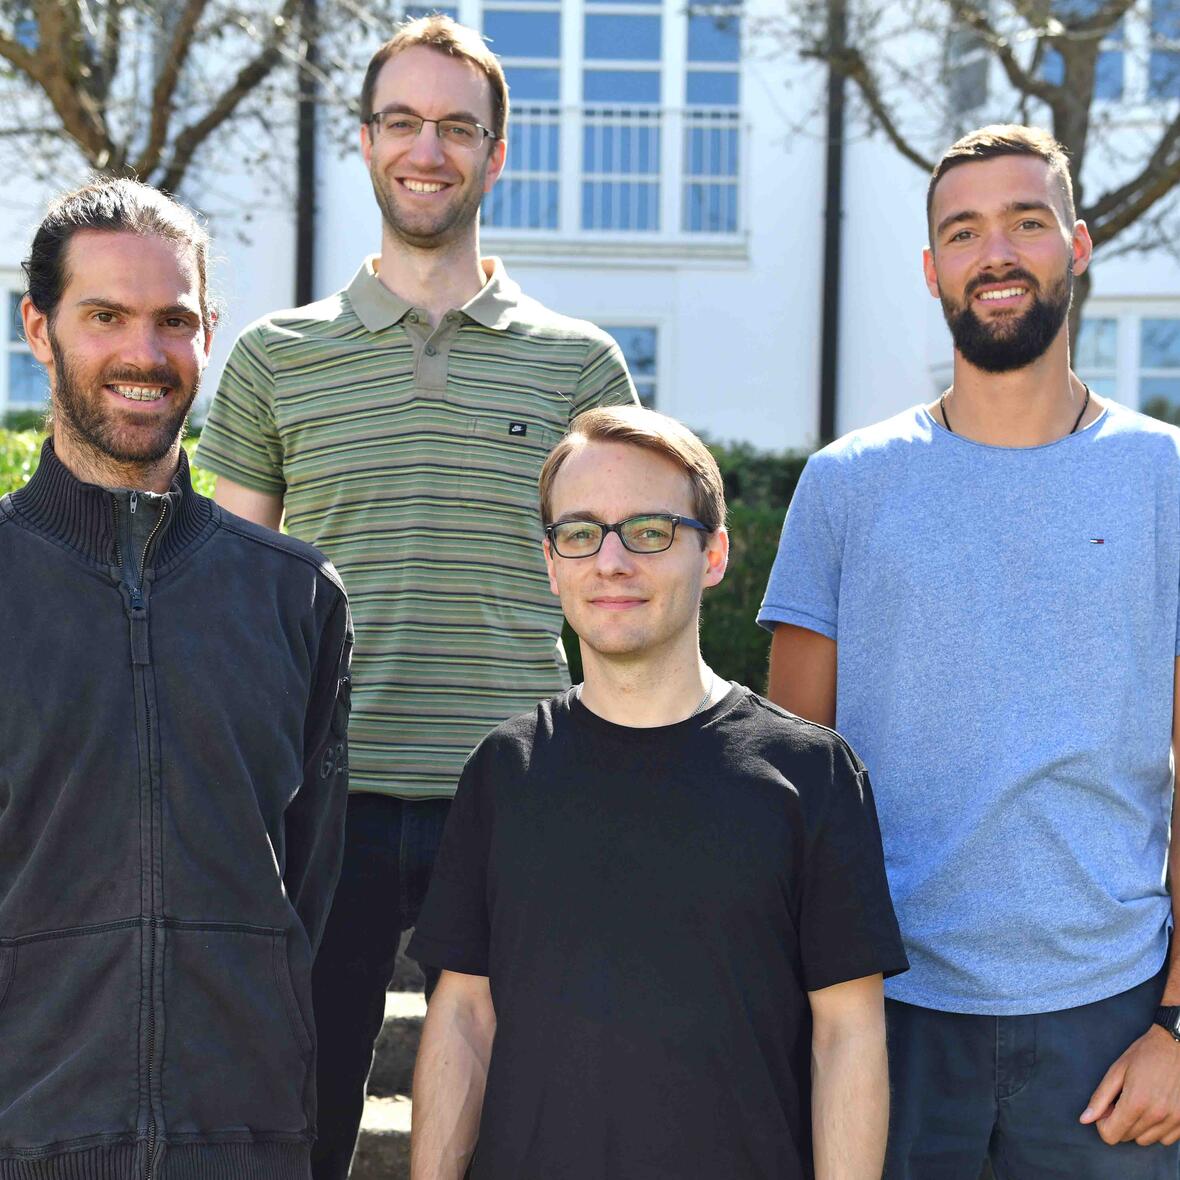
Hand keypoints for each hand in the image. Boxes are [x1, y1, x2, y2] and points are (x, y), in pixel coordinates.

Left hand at [1080, 1026, 1179, 1145]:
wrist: (1177, 1045)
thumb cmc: (1146, 1054)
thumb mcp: (1117, 1070)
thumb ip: (1100, 1097)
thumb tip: (1085, 1119)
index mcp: (1136, 1102)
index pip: (1110, 1135)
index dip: (1102, 1122)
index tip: (1106, 1107)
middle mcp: (1156, 1116)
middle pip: (1126, 1137)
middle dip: (1119, 1121)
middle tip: (1122, 1099)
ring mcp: (1174, 1121)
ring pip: (1145, 1140)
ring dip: (1137, 1127)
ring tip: (1140, 1103)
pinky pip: (1165, 1140)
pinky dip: (1156, 1129)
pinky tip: (1155, 1109)